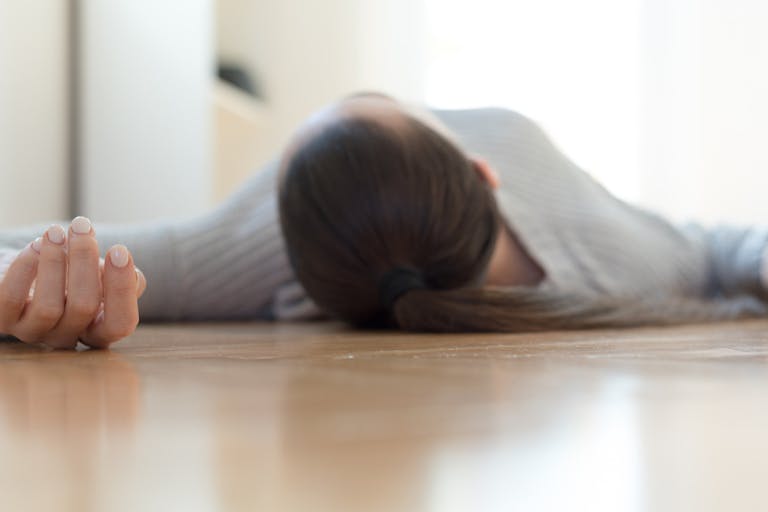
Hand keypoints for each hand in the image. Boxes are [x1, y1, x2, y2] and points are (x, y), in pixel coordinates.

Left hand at [0, 217, 146, 348]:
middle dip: (84, 261)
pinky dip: (25, 268)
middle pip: (84, 308)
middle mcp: (67, 335)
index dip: (122, 288)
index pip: (120, 323)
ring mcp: (33, 331)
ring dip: (54, 263)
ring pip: (48, 307)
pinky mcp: (2, 320)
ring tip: (56, 231)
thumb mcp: (101, 274)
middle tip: (82, 226)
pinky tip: (36, 245)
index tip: (120, 249)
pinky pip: (10, 299)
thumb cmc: (70, 273)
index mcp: (98, 328)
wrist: (25, 271)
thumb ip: (121, 279)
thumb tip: (131, 275)